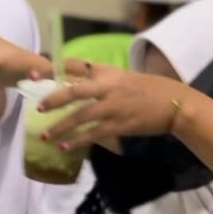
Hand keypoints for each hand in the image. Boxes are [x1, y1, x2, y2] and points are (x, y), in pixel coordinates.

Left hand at [38, 61, 189, 150]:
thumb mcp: (125, 77)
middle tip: (38, 107)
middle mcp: (108, 87)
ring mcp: (113, 106)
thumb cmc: (151, 89)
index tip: (36, 74)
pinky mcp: (119, 124)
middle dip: (53, 98)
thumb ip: (103, 78)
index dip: (55, 69)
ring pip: (80, 116)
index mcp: (109, 72)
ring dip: (60, 127)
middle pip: (74, 91)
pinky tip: (65, 147)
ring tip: (45, 136)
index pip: (77, 66)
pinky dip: (77, 141)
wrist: (176, 104)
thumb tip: (78, 80)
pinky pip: (93, 133)